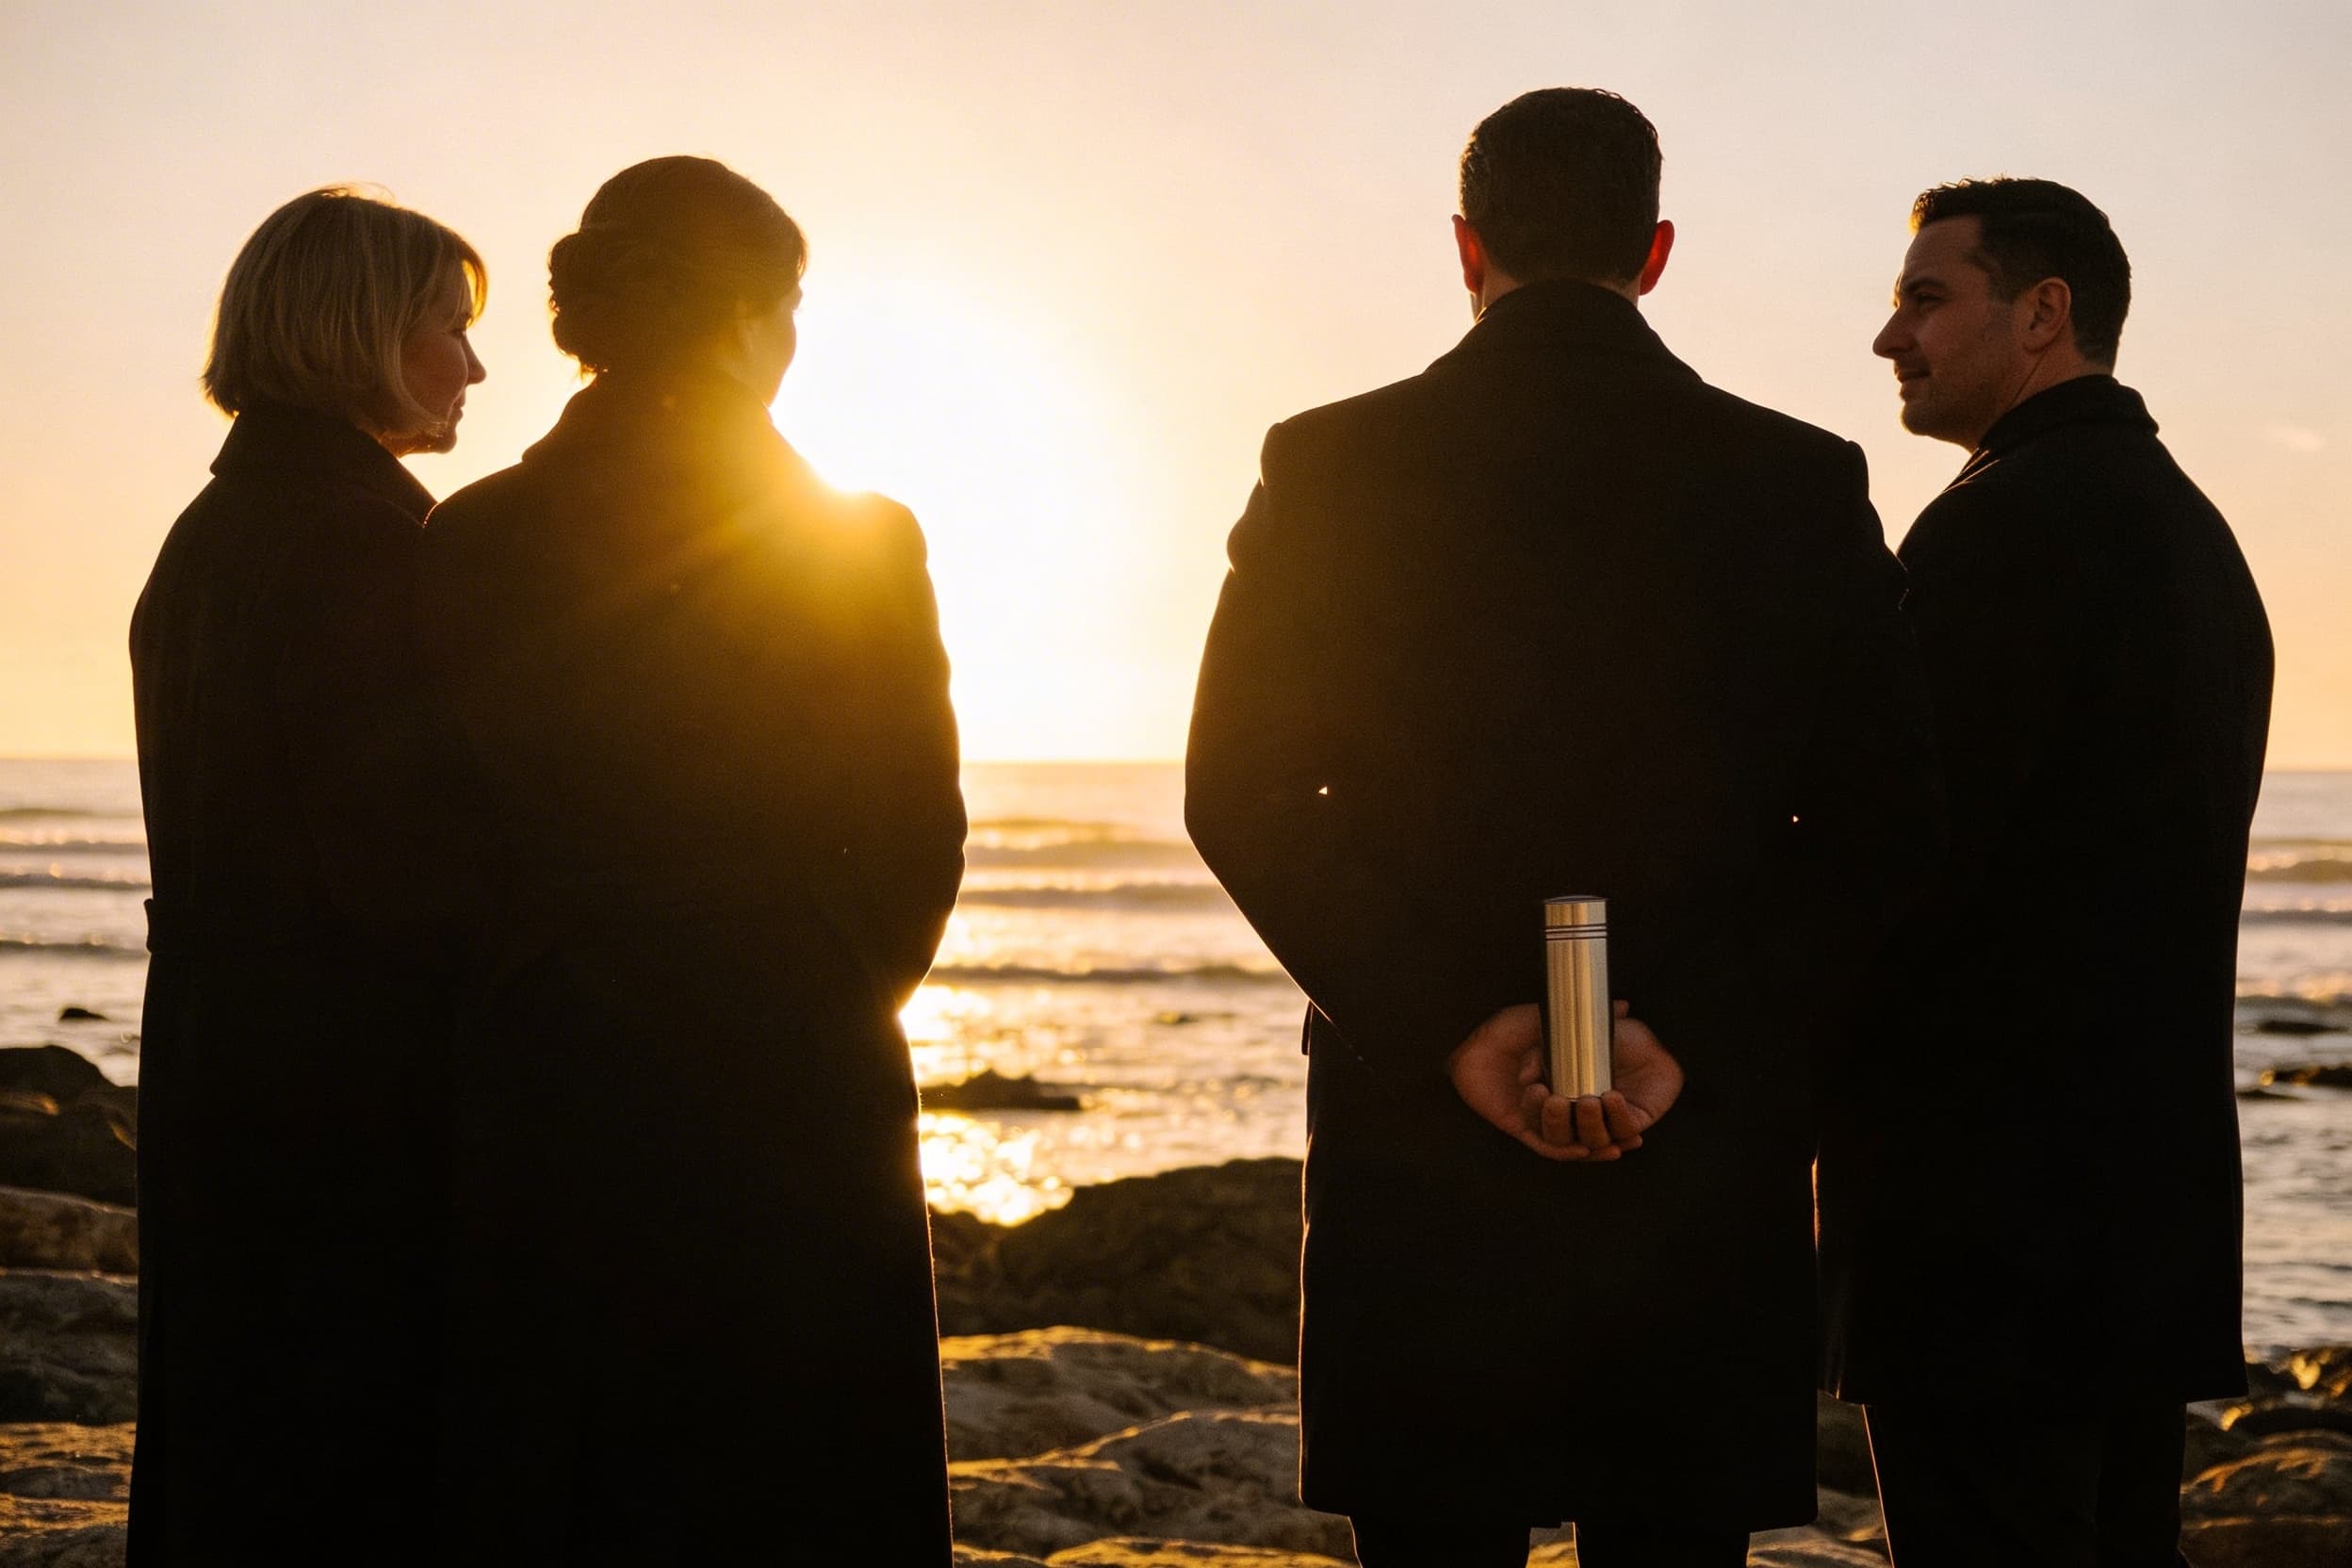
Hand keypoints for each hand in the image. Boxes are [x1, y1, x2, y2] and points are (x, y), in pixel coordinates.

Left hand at [1446, 1000, 1683, 1161]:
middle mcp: (1552, 1102)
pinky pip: (1546, 1146)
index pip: (1597, 1106)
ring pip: (1569, 1140)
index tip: (1640, 1120)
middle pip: (1587, 1130)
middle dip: (1611, 1135)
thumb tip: (1625, 1008)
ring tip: (1605, 1136)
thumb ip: (1585, 1018)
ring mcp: (1535, 1118)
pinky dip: (1566, 1150)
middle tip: (1632, 1137)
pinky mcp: (1518, 1128)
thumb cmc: (1504, 1028)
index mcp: (1563, 1079)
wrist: (1463, 1038)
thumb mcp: (1550, 1020)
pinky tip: (1583, 1148)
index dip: (1619, 1115)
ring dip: (1588, 1138)